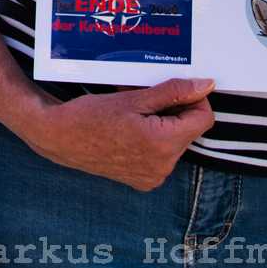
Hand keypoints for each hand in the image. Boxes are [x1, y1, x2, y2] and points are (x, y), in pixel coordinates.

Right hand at [20, 78, 216, 191]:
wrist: (60, 138)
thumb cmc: (92, 114)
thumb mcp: (134, 98)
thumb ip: (174, 92)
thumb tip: (206, 85)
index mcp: (164, 143)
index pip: (203, 118)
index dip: (193, 99)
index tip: (172, 89)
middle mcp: (164, 166)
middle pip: (189, 130)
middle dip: (174, 111)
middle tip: (145, 99)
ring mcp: (154, 177)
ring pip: (175, 142)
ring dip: (163, 125)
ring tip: (134, 115)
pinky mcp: (144, 182)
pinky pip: (161, 157)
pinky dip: (152, 141)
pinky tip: (130, 132)